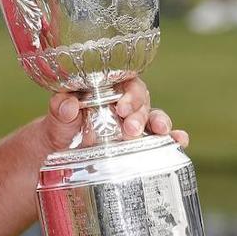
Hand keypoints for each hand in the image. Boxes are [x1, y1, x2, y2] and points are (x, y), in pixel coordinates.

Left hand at [40, 74, 189, 151]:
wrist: (58, 154)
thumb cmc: (60, 128)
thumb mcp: (56, 117)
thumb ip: (60, 109)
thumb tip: (68, 104)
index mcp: (105, 89)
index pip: (124, 81)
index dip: (128, 93)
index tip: (121, 108)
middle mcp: (123, 104)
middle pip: (141, 100)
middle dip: (139, 113)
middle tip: (130, 129)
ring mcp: (133, 123)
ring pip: (154, 116)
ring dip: (160, 123)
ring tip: (161, 132)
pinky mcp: (140, 143)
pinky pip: (160, 138)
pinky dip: (174, 138)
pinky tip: (180, 142)